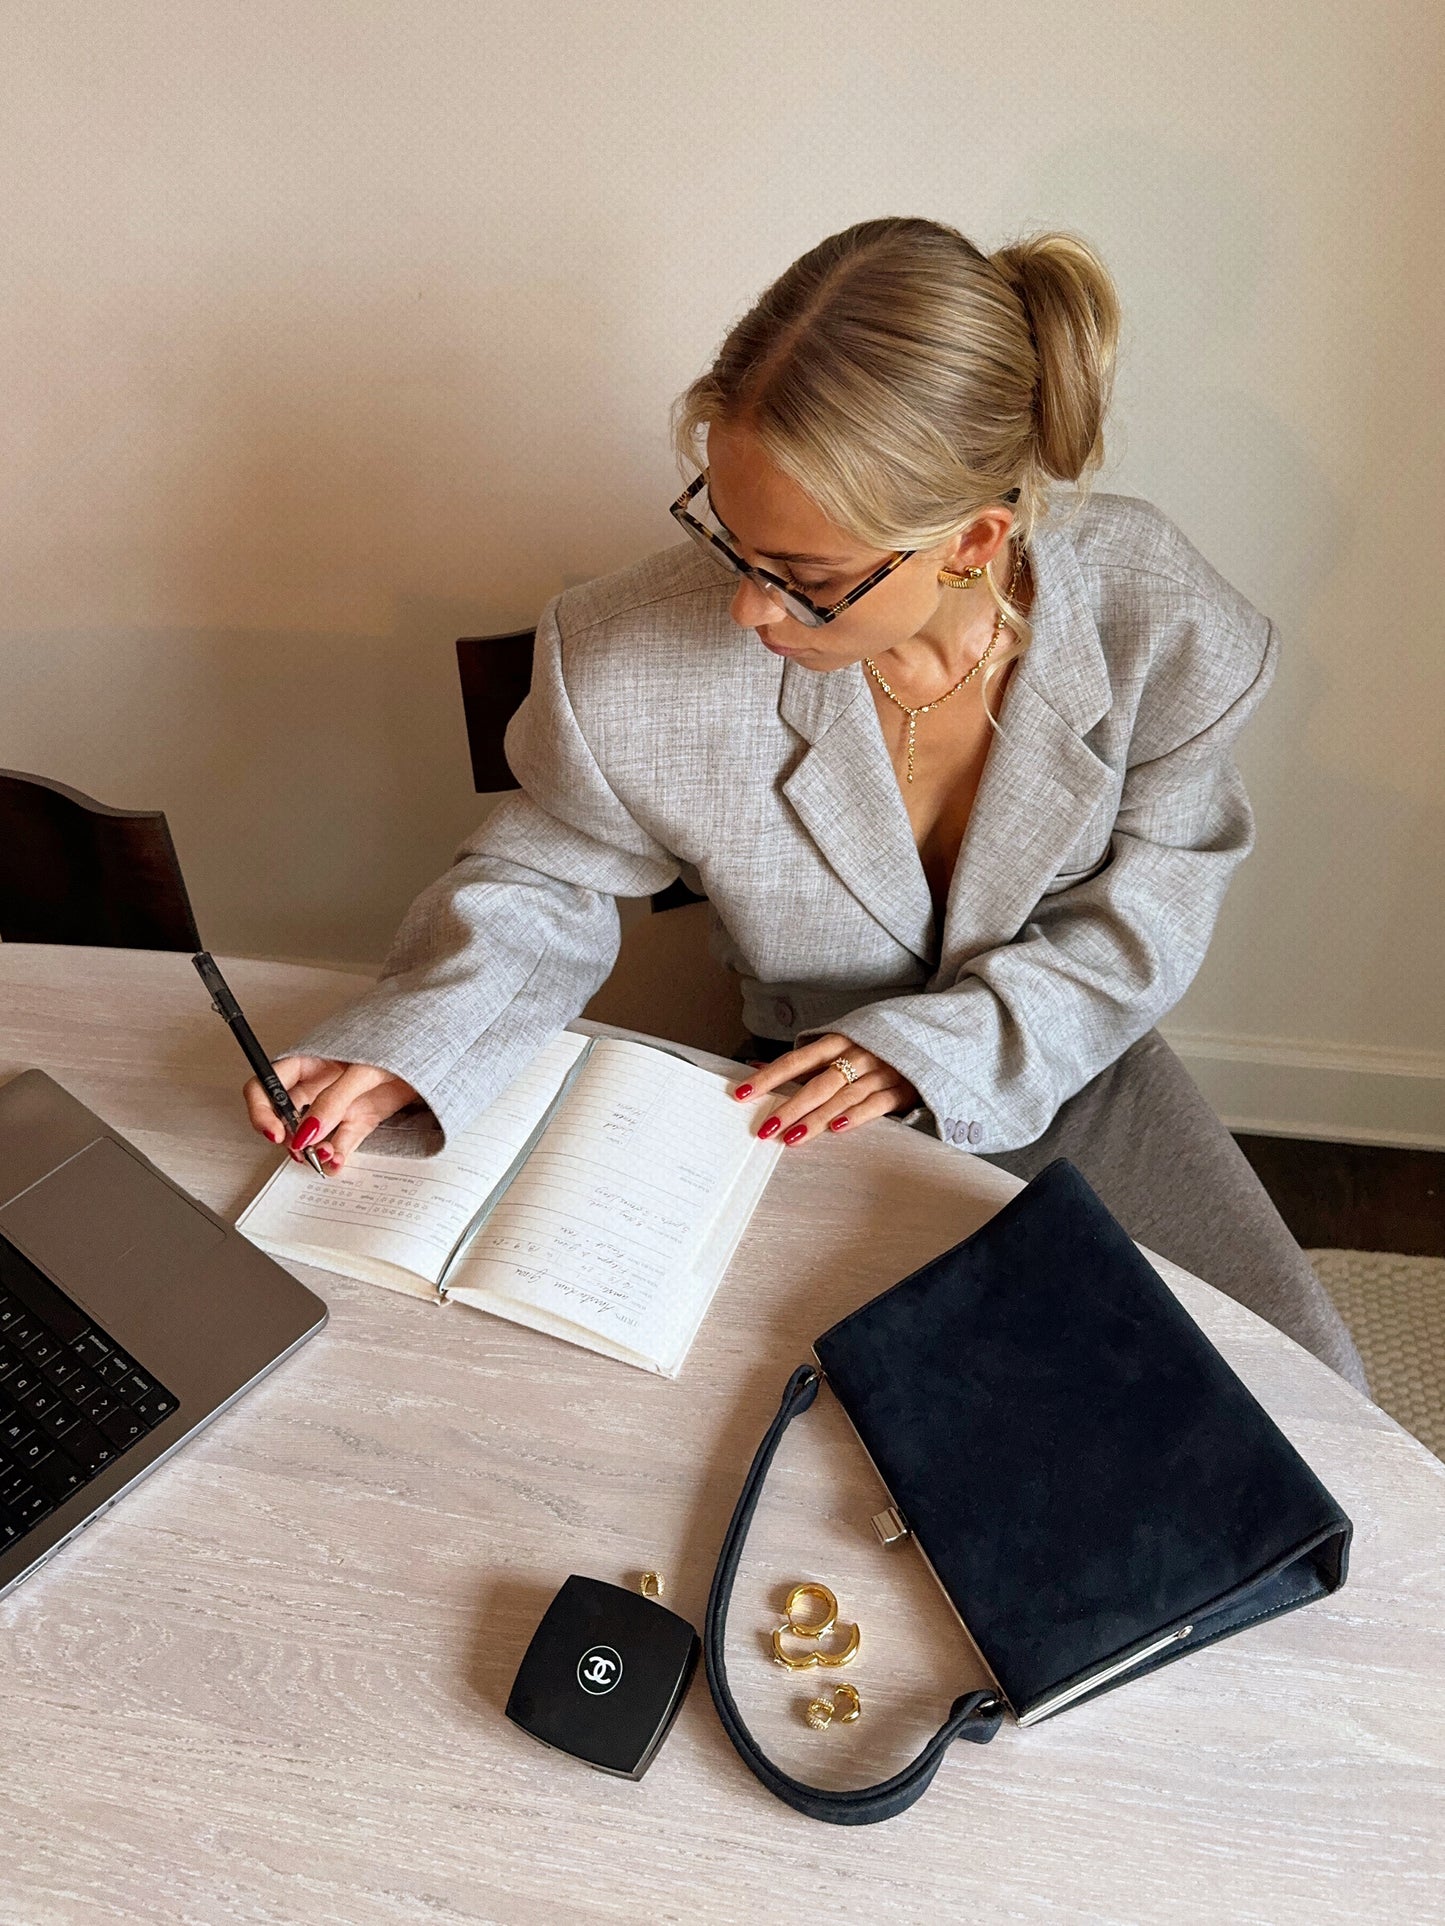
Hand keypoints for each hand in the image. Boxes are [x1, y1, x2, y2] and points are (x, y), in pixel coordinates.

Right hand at [243, 1056, 420, 1173]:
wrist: (435, 1051)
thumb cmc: (398, 1043)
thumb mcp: (362, 1070)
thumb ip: (334, 1099)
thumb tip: (308, 1131)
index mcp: (308, 1062)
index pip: (266, 1085)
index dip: (262, 1110)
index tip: (274, 1132)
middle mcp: (318, 1084)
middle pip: (284, 1116)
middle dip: (288, 1137)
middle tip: (301, 1150)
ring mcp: (338, 1104)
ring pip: (312, 1134)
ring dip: (313, 1150)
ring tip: (325, 1157)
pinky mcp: (360, 1119)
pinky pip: (340, 1142)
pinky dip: (337, 1156)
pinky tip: (337, 1163)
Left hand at [730, 1034, 919, 1146]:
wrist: (927, 1037)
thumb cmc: (871, 1046)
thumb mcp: (837, 1046)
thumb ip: (800, 1061)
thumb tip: (754, 1065)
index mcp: (837, 1040)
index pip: (795, 1061)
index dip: (768, 1077)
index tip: (741, 1093)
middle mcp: (856, 1054)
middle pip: (817, 1083)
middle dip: (789, 1107)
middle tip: (766, 1129)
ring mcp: (880, 1071)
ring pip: (843, 1097)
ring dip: (817, 1119)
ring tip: (792, 1137)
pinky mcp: (902, 1088)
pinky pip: (876, 1104)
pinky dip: (857, 1116)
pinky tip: (838, 1129)